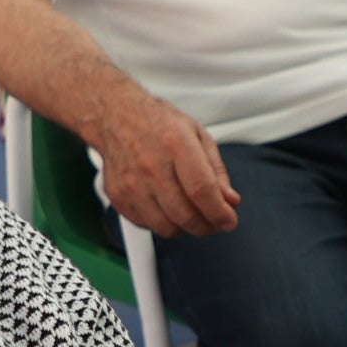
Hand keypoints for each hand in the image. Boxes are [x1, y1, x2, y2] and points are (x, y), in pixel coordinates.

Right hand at [91, 91, 240, 237]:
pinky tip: (170, 210)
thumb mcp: (198, 136)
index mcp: (176, 144)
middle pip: (185, 215)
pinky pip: (147, 225)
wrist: (116, 117)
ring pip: (167, 227)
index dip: (220, 213)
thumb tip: (230, 201)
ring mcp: (132, 183)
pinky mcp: (119, 196)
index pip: (202, 190)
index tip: (229, 220)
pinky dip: (164, 224)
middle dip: (208, 226)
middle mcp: (151, 165)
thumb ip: (217, 171)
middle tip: (216, 222)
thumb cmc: (158, 123)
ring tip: (194, 216)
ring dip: (187, 229)